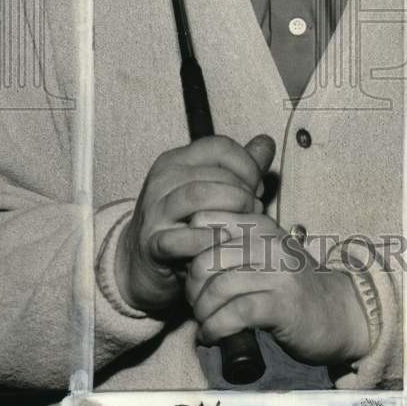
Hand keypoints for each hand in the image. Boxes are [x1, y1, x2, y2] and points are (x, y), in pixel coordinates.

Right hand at [114, 134, 275, 314]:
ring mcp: (154, 212)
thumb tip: (266, 141)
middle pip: (214, 174)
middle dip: (244, 193)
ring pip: (197, 196)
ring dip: (231, 211)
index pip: (219, 146)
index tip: (258, 187)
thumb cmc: (183, 223)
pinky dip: (208, 239)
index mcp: (176, 161)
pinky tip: (224, 242)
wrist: (140, 264)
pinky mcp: (151, 245)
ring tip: (243, 225)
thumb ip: (240, 167)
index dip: (247, 165)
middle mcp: (162, 181)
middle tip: (255, 211)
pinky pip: (180, 238)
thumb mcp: (209, 189)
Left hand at [185, 212, 370, 365]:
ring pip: (218, 287)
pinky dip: (216, 328)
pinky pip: (236, 313)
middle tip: (196, 305)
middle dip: (192, 287)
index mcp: (260, 224)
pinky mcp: (283, 304)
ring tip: (205, 323)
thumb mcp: (263, 254)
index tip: (192, 274)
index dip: (188, 250)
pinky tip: (213, 335)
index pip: (205, 223)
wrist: (338, 313)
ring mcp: (278, 273)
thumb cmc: (290, 286)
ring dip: (203, 312)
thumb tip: (185, 250)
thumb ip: (233, 244)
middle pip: (205, 258)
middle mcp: (269, 242)